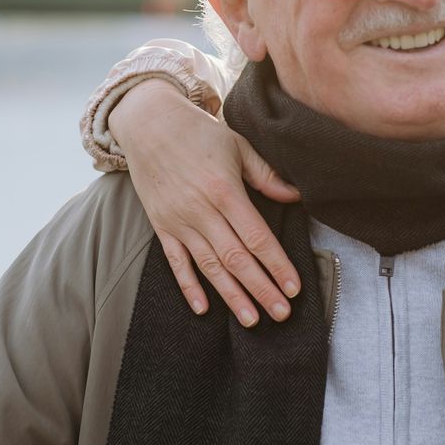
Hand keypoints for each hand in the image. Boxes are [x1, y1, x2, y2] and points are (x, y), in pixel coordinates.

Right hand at [108, 79, 301, 325]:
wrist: (147, 124)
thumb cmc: (198, 133)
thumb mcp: (237, 146)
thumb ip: (266, 174)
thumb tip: (297, 196)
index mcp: (224, 190)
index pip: (256, 237)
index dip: (277, 264)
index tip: (293, 287)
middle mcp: (200, 210)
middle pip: (236, 259)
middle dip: (261, 289)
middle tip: (282, 314)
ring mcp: (179, 221)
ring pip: (209, 266)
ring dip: (232, 296)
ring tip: (251, 320)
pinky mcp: (162, 226)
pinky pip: (176, 262)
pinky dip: (189, 287)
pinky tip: (203, 309)